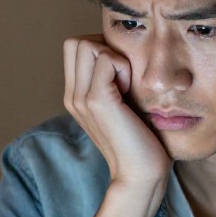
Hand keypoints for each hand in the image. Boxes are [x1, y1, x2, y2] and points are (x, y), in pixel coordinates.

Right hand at [62, 35, 170, 188]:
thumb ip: (116, 84)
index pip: (76, 47)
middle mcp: (73, 95)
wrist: (140, 175)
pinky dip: (123, 65)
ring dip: (113, 55)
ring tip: (128, 83)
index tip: (124, 73)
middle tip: (125, 75)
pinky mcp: (97, 101)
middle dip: (104, 47)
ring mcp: (81, 98)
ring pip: (86, 44)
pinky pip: (106, 58)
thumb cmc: (141, 142)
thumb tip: (128, 58)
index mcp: (77, 96)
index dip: (102, 49)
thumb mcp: (124, 107)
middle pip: (76, 41)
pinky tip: (132, 90)